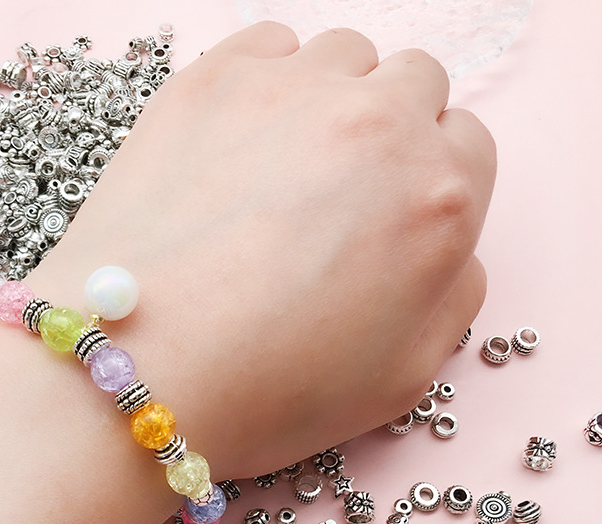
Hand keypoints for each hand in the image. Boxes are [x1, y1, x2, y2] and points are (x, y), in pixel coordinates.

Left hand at [34, 23, 495, 478]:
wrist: (144, 369)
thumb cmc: (270, 389)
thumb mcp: (406, 377)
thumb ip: (454, 294)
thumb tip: (450, 246)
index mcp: (439, 200)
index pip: (467, 146)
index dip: (430, 181)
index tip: (390, 211)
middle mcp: (379, 124)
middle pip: (414, 86)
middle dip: (392, 130)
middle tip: (336, 193)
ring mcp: (291, 92)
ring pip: (344, 57)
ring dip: (332, 99)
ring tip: (281, 168)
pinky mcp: (212, 80)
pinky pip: (268, 46)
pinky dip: (267, 80)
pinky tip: (239, 140)